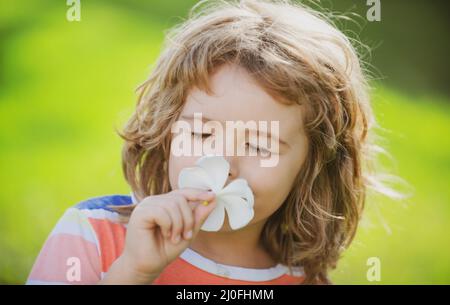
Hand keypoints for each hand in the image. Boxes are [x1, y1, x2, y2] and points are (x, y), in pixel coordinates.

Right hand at [100, 188, 215, 283]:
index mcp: (165, 203)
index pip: (183, 192)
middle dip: (188, 218)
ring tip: (174, 238)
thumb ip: (198, 216)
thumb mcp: (188, 231)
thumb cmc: (165, 249)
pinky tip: (165, 235)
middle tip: (186, 235)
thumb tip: (212, 199)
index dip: (197, 193)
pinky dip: (168, 225)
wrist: (149, 265)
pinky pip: (161, 212)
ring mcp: (147, 205)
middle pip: (180, 198)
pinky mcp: (140, 212)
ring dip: (179, 225)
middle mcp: (155, 201)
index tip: (212, 196)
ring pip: (172, 205)